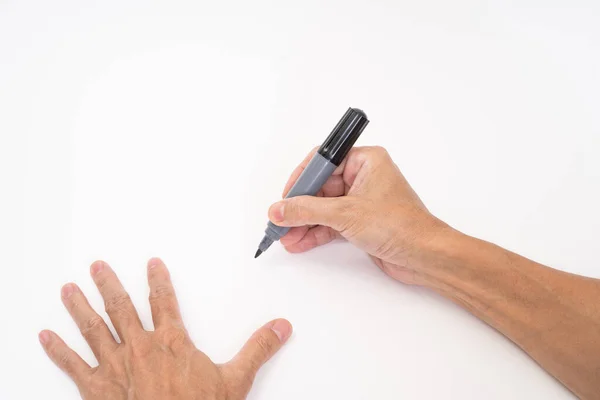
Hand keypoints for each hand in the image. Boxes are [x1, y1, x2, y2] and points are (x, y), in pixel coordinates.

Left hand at [39, 258, 291, 399]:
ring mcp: (115, 367)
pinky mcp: (96, 389)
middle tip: (97, 266)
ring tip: (68, 289)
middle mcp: (139, 348)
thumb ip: (257, 349)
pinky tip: (46, 336)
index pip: (164, 301)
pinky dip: (58, 351)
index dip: (158, 280)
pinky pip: (72, 366)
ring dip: (79, 307)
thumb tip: (280, 327)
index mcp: (171, 343)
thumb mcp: (235, 381)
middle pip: (121, 308)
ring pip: (94, 329)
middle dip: (108, 284)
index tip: (152, 263)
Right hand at [269, 146, 448, 284]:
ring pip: (323, 207)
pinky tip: (299, 242)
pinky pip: (331, 223)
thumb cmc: (400, 225)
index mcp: (365, 161)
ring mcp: (362, 200)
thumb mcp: (346, 214)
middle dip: (299, 206)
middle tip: (280, 220)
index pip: (322, 161)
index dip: (301, 179)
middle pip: (320, 187)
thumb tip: (279, 209)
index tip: (285, 196)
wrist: (425, 255)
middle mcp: (363, 177)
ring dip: (304, 222)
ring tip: (285, 237)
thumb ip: (308, 211)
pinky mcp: (361, 222)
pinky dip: (315, 232)